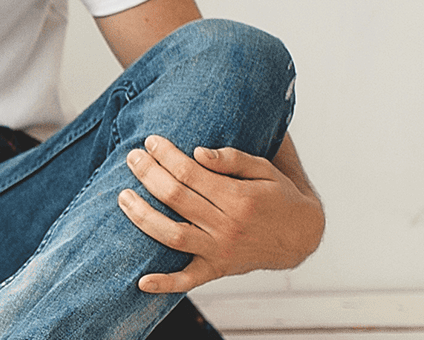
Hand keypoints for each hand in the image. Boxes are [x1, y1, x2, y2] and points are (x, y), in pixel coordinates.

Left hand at [118, 134, 323, 292]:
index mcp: (239, 199)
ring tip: (122, 196)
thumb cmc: (277, 196)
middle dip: (148, 174)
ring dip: (142, 216)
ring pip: (171, 235)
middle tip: (131, 157)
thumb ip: (232, 159)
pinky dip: (165, 283)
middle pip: (175, 198)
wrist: (301, 236)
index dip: (165, 155)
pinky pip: (187, 280)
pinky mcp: (217, 269)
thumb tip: (196, 153)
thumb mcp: (264, 170)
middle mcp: (228, 227)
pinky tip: (141, 282)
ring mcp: (220, 251)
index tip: (149, 141)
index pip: (189, 173)